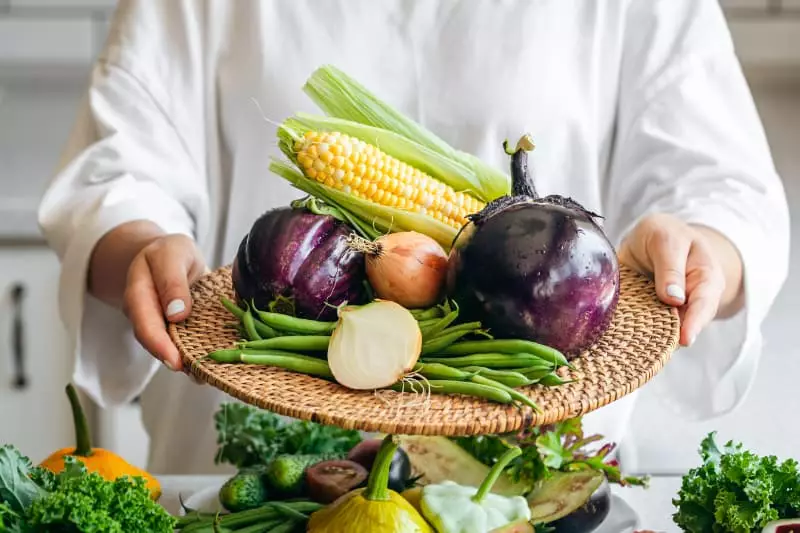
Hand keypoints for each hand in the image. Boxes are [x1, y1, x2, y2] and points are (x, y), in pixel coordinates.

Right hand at [122, 234, 206, 370]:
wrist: (171, 257)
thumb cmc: (171, 253)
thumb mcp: (173, 254)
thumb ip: (172, 280)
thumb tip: (177, 313)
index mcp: (138, 292)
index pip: (144, 322)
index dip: (158, 344)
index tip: (175, 360)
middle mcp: (145, 314)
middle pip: (154, 341)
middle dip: (174, 359)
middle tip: (195, 375)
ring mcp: (159, 325)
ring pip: (169, 347)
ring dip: (187, 363)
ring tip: (206, 376)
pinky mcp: (175, 330)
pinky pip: (183, 345)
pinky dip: (197, 356)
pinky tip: (212, 368)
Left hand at [618, 213, 742, 346]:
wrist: (652, 238)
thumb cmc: (665, 235)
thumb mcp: (666, 240)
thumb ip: (670, 267)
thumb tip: (674, 299)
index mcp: (705, 279)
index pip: (704, 304)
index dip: (694, 322)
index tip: (685, 340)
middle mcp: (690, 301)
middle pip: (686, 325)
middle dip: (672, 338)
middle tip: (658, 352)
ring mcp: (669, 311)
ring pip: (664, 331)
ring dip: (652, 340)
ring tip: (639, 350)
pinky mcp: (648, 315)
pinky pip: (644, 328)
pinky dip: (635, 335)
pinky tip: (624, 343)